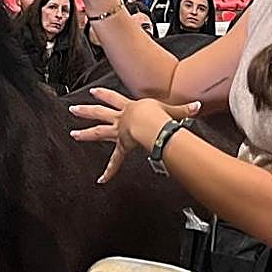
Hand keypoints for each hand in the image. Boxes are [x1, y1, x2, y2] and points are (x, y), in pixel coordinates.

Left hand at [69, 87, 200, 183]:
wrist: (151, 122)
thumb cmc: (160, 115)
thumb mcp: (172, 109)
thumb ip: (184, 109)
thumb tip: (198, 106)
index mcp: (130, 108)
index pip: (114, 99)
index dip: (104, 95)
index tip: (94, 92)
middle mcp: (121, 118)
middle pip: (100, 113)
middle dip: (86, 110)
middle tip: (73, 109)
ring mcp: (119, 132)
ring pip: (98, 131)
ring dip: (85, 133)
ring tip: (73, 133)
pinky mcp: (122, 145)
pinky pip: (114, 161)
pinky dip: (109, 171)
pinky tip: (101, 179)